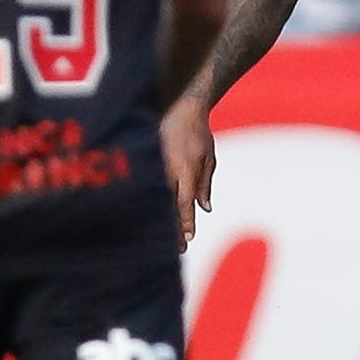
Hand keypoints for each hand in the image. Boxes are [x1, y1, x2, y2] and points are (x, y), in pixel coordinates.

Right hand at [159, 96, 216, 251]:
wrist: (183, 111)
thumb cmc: (199, 136)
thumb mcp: (208, 159)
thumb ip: (204, 185)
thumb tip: (205, 209)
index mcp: (185, 169)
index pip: (184, 201)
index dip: (186, 221)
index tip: (188, 237)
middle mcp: (168, 170)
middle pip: (168, 206)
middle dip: (174, 228)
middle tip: (180, 247)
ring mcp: (157, 167)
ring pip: (158, 199)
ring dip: (163, 219)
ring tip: (168, 238)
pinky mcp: (150, 164)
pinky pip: (152, 188)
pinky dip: (155, 204)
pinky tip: (156, 217)